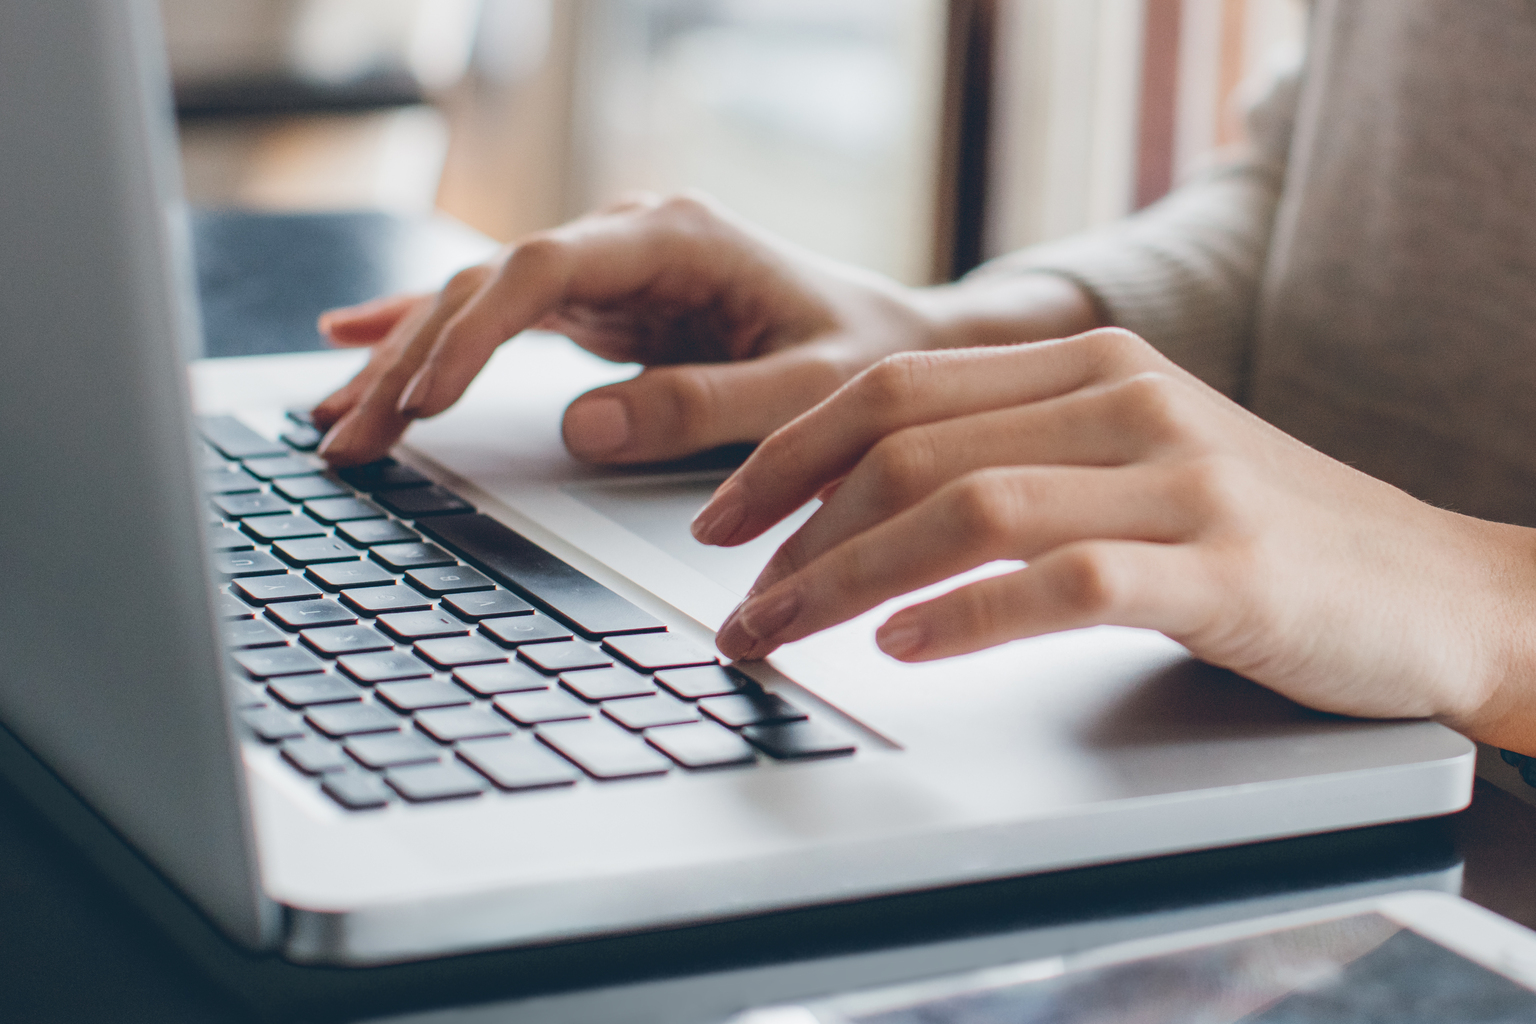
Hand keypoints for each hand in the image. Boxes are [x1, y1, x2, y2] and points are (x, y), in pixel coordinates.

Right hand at [310, 194, 1093, 466]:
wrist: (900, 345)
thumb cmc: (868, 360)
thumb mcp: (807, 391)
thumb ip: (705, 407)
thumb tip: (581, 428)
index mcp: (678, 238)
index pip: (544, 269)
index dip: (473, 330)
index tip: (422, 397)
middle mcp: (630, 239)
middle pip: (489, 285)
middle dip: (411, 360)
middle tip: (348, 436)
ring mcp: (610, 270)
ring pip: (478, 302)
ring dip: (403, 360)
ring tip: (334, 421)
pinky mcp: (602, 305)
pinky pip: (498, 317)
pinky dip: (428, 335)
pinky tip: (356, 342)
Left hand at [697, 328, 1535, 750]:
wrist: (1434, 588)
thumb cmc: (1260, 537)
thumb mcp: (1132, 462)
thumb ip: (1016, 456)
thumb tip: (861, 507)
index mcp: (1090, 364)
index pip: (896, 388)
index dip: (788, 454)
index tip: (721, 519)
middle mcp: (1126, 401)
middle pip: (908, 446)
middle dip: (795, 530)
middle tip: (737, 606)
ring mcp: (1179, 480)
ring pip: (967, 509)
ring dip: (849, 578)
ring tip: (784, 634)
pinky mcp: (1222, 568)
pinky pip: (1063, 582)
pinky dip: (967, 616)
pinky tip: (905, 647)